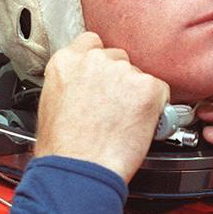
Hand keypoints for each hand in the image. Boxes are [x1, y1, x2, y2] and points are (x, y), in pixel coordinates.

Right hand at [33, 32, 168, 182]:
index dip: (101, 65)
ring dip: (137, 94)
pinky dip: (157, 107)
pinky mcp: (146, 88)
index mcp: (66, 62)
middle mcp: (93, 60)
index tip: (104, 80)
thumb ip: (72, 84)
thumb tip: (87, 88)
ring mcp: (121, 72)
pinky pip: (160, 91)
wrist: (79, 169)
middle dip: (120, 81)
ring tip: (125, 122)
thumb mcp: (52, 104)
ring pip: (138, 76)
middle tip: (116, 109)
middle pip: (118, 59)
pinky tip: (139, 125)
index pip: (92, 44)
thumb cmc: (64, 149)